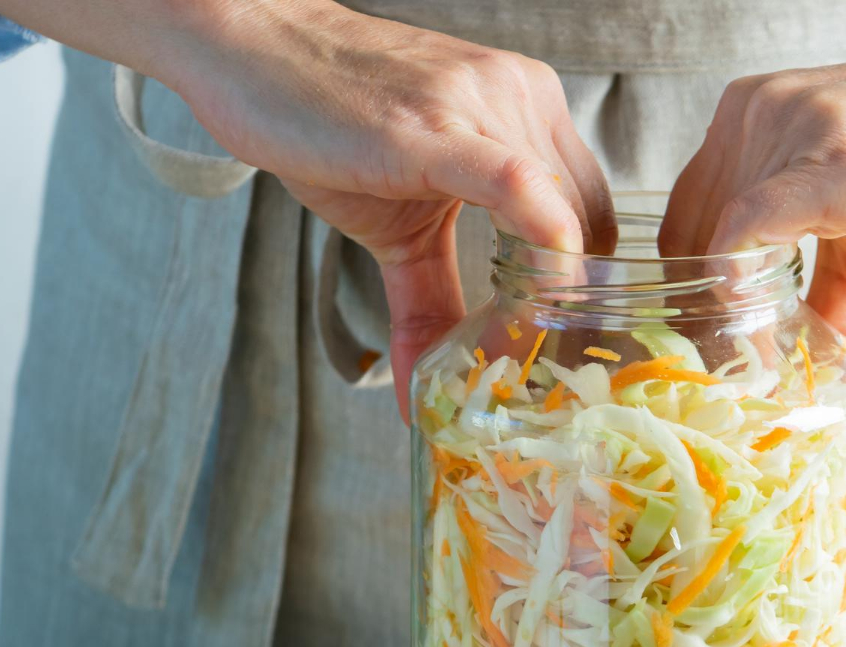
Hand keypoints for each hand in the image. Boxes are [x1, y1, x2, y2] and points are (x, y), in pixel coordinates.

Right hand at [164, 0, 615, 417]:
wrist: (251, 49)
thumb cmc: (329, 123)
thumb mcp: (398, 226)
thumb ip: (429, 305)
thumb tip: (419, 397)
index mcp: (529, 112)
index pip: (594, 214)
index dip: (587, 289)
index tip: (559, 343)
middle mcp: (520, 98)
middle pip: (588, 224)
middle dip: (570, 305)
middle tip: (533, 364)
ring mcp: (482, 106)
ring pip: (560, 216)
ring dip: (545, 299)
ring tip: (504, 349)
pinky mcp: (433, 128)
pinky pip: (516, 183)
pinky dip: (542, 244)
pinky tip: (540, 298)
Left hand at [659, 37, 845, 341]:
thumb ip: (822, 292)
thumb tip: (806, 366)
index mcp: (750, 118)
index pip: (684, 218)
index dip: (692, 295)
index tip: (719, 350)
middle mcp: (755, 113)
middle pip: (687, 237)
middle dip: (707, 317)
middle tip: (736, 373)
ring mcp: (788, 130)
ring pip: (713, 244)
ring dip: (732, 322)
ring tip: (765, 367)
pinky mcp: (828, 162)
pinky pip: (745, 234)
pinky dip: (745, 298)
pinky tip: (771, 339)